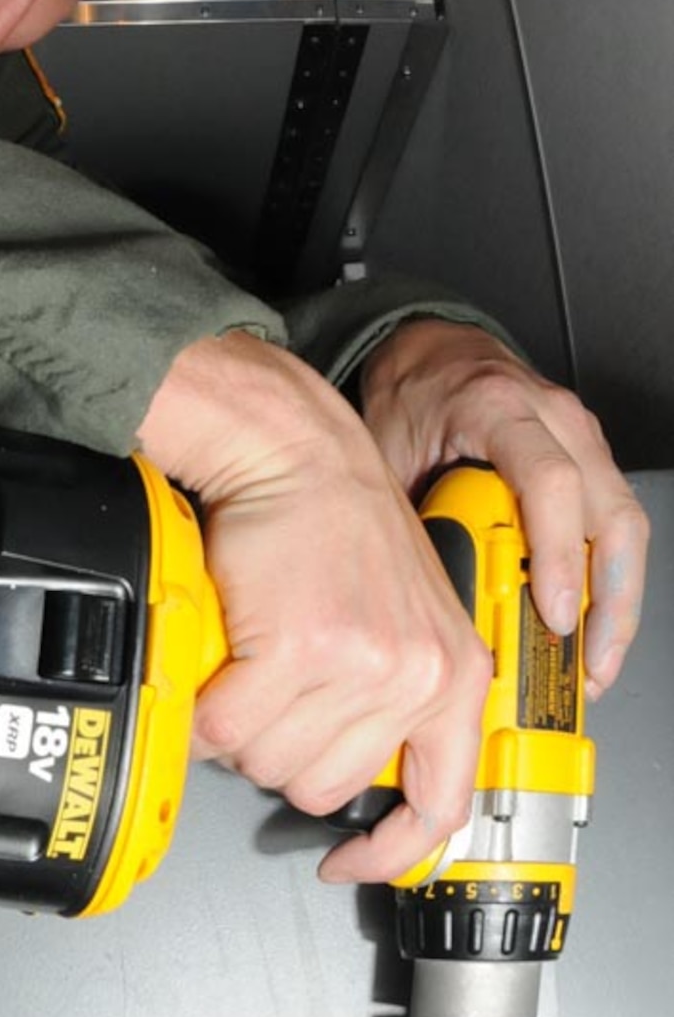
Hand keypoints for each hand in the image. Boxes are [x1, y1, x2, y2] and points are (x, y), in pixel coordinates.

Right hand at [138, 333, 491, 882]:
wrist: (292, 454)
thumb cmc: (337, 524)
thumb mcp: (405, 613)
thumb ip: (396, 692)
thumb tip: (346, 767)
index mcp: (455, 674)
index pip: (441, 805)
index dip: (388, 852)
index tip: (348, 863)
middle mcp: (418, 676)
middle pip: (323, 786)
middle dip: (278, 754)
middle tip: (264, 699)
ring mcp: (361, 666)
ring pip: (271, 762)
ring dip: (239, 730)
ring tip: (242, 671)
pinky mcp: (297, 650)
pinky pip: (227, 726)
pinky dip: (205, 708)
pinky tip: (215, 667)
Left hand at [359, 320, 647, 699]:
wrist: (431, 355)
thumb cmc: (411, 398)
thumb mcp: (389, 452)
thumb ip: (408, 516)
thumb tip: (413, 601)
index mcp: (497, 406)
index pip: (549, 481)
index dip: (556, 554)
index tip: (550, 612)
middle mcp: (554, 416)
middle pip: (611, 512)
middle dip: (607, 598)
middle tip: (586, 661)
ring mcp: (581, 436)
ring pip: (626, 524)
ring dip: (618, 599)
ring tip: (595, 660)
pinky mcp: (589, 458)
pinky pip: (615, 524)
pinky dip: (609, 579)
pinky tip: (591, 625)